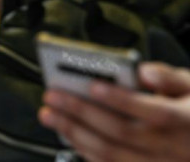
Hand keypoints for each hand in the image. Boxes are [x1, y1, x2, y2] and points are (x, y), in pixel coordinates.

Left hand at [39, 62, 189, 161]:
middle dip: (82, 112)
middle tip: (53, 96)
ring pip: (112, 155)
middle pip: (123, 133)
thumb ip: (169, 77)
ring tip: (49, 115)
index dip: (122, 100)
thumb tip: (144, 72)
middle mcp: (173, 149)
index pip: (155, 112)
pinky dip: (86, 151)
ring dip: (75, 134)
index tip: (93, 85)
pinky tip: (67, 134)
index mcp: (187, 120)